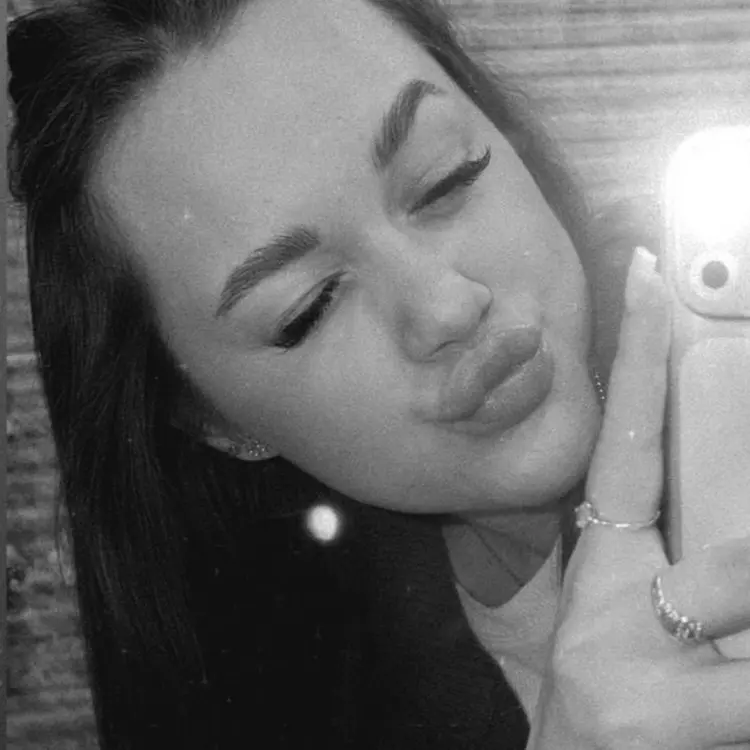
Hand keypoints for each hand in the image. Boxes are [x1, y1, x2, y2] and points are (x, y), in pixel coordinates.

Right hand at [530, 247, 749, 749]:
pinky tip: (733, 690)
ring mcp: (631, 671)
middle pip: (728, 555)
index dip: (635, 354)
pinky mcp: (659, 719)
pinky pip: (748, 684)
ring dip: (745, 628)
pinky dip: (749, 677)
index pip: (624, 439)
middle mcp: (605, 606)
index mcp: (604, 564)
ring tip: (729, 646)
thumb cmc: (624, 701)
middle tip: (710, 593)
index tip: (649, 274)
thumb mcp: (642, 620)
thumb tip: (727, 535)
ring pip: (736, 600)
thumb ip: (691, 560)